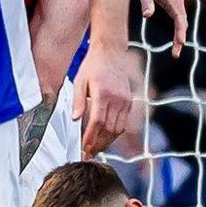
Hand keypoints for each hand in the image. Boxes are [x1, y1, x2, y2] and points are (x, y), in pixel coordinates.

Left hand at [73, 44, 134, 158]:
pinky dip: (114, 133)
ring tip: (96, 148)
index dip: (90, 138)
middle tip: (88, 154)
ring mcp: (125, 100)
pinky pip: (123, 122)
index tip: (84, 149)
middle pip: (109, 129)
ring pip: (118, 129)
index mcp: (103, 93)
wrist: (111, 53)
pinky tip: (105, 137)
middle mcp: (117, 98)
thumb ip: (78, 101)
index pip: (97, 122)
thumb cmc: (92, 66)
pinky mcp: (129, 101)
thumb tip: (76, 120)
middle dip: (99, 144)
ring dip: (107, 141)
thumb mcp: (79, 81)